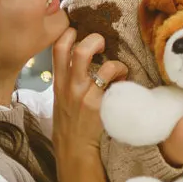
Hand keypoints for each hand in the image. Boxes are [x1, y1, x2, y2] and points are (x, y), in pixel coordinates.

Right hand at [50, 28, 127, 181]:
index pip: (58, 47)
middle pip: (78, 49)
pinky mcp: (99, 106)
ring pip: (103, 65)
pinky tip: (124, 84)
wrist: (73, 150)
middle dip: (94, 39)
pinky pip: (116, 83)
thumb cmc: (70, 123)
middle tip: (102, 44)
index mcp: (58, 81)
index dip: (69, 32)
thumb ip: (69, 78)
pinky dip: (124, 79)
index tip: (79, 31)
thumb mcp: (61, 98)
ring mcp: (85, 95)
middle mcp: (69, 86)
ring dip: (116, 63)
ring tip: (119, 69)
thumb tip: (86, 59)